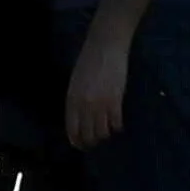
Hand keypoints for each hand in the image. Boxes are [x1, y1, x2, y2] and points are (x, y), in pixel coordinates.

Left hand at [64, 18, 133, 150]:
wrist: (105, 45)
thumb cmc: (89, 60)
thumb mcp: (75, 81)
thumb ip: (76, 100)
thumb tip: (79, 118)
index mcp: (71, 100)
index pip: (72, 129)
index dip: (77, 141)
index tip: (81, 146)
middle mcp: (84, 105)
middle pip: (87, 134)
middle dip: (91, 142)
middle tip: (96, 141)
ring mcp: (100, 104)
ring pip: (102, 132)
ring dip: (105, 135)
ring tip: (108, 131)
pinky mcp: (116, 100)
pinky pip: (116, 123)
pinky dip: (117, 126)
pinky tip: (118, 124)